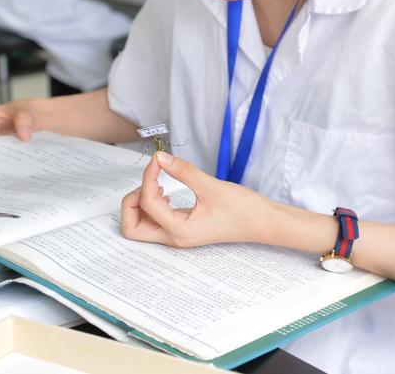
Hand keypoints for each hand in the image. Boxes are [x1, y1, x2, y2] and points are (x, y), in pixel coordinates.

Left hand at [120, 152, 271, 247]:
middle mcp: (174, 237)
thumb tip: (159, 157)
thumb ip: (182, 171)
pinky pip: (154, 220)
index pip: (147, 203)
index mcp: (180, 231)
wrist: (262, 222)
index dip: (148, 177)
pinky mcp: (181, 228)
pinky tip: (165, 190)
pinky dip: (152, 204)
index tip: (158, 160)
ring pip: (140, 225)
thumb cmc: (242, 209)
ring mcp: (177, 235)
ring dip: (140, 202)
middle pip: (132, 227)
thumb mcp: (211, 186)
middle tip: (149, 181)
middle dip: (132, 201)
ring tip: (158, 183)